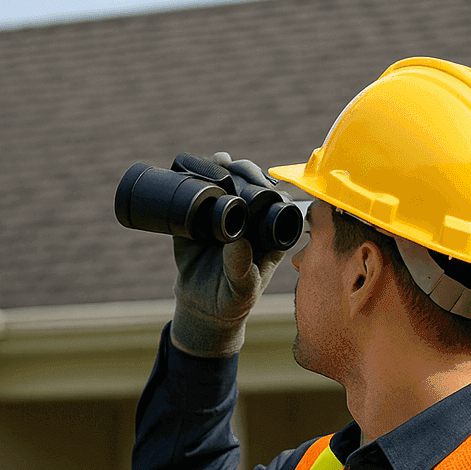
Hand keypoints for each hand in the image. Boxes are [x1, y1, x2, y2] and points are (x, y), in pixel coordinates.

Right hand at [170, 152, 289, 357]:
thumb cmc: (231, 302)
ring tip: (220, 161)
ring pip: (228, 184)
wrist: (202, 308)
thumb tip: (237, 240)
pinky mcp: (198, 218)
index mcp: (269, 233)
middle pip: (252, 186)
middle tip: (235, 167)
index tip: (262, 184)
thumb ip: (241, 269)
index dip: (269, 189)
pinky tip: (195, 168)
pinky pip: (199, 193)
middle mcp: (249, 219)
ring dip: (223, 168)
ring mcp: (224, 216)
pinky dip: (197, 178)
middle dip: (246, 172)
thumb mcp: (241, 289)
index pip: (275, 203)